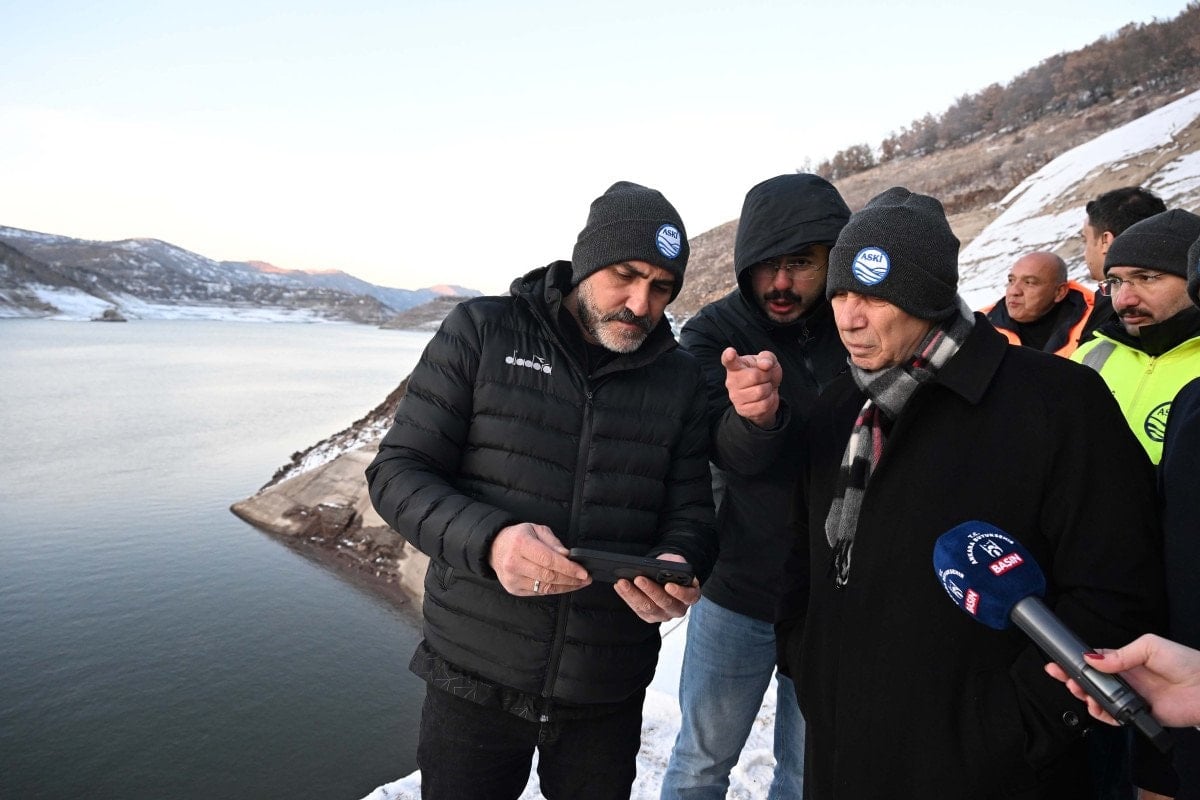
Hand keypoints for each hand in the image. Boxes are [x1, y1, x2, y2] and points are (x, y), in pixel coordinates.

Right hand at [489, 523, 589, 596]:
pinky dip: (554, 589)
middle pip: (549, 576)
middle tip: (586, 578)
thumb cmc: (518, 537)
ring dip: (566, 587)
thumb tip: (567, 555)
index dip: (568, 568)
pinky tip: (565, 585)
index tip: (583, 572)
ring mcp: (512, 579)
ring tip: (579, 583)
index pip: (548, 559)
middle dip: (571, 579)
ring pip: (545, 587)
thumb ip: (553, 542)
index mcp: (521, 544)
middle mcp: (513, 563)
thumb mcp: (536, 529)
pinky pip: (539, 592)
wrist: (494, 548)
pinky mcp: (513, 589)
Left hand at [613, 553, 699, 622]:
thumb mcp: (676, 562)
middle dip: (650, 590)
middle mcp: (678, 608)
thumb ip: (674, 563)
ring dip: (634, 594)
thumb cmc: (672, 569)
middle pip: (665, 603)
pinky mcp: (649, 616)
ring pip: (648, 608)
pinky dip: (627, 597)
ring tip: (623, 582)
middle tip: (639, 579)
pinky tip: (619, 586)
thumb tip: (663, 566)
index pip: (689, 596)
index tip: (669, 585)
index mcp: (691, 595)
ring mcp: (663, 614)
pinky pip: (637, 608)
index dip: (680, 592)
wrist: (665, 575)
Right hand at [722, 347, 782, 428]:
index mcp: (736, 366)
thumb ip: (767, 358)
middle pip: (755, 376)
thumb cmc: (765, 374)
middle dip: (766, 376)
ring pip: (760, 392)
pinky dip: (770, 400)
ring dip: (768, 389)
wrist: (768, 394)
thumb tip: (764, 365)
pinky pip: (763, 405)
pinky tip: (764, 398)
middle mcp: (731, 381)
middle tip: (765, 378)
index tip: (730, 353)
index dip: (729, 356)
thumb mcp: (769, 362)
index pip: (729, 360)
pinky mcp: (742, 410)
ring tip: (764, 388)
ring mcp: (735, 397)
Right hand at [1043, 633, 1199, 727]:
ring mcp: (1132, 697)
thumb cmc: (1187, 663)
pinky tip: (1099, 708)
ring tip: (1080, 692)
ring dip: (1086, 697)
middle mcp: (1127, 679)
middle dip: (1073, 679)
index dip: (1078, 661)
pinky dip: (1104, 715)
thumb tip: (1093, 659)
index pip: (1096, 660)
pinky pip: (1116, 717)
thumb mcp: (1150, 647)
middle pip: (1092, 681)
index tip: (1062, 662)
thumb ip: (1120, 655)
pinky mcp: (1140, 714)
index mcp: (1128, 660)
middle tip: (1061, 677)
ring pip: (1100, 700)